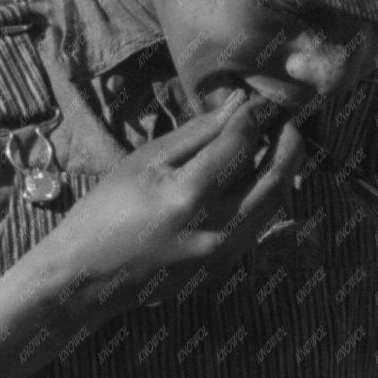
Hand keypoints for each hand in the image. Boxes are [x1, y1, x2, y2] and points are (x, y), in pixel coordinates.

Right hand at [30, 90, 301, 325]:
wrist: (88, 276)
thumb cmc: (106, 211)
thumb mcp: (145, 161)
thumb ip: (197, 133)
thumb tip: (238, 104)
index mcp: (189, 194)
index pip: (242, 144)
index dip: (254, 117)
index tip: (257, 101)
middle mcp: (216, 227)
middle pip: (275, 178)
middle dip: (288, 143)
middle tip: (286, 121)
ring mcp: (223, 253)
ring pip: (274, 205)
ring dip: (283, 171)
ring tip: (275, 146)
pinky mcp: (223, 267)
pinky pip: (259, 225)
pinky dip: (265, 198)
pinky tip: (254, 180)